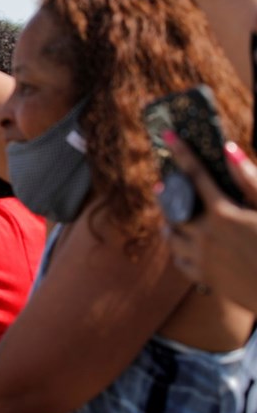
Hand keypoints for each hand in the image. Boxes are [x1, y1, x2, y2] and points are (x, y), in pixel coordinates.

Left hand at [164, 137, 256, 304]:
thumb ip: (250, 181)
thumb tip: (228, 150)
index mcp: (223, 213)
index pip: (195, 174)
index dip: (181, 152)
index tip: (168, 135)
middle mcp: (205, 235)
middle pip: (173, 207)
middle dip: (166, 193)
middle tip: (163, 185)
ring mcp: (201, 258)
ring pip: (171, 236)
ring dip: (169, 221)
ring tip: (172, 214)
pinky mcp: (203, 278)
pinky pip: (179, 260)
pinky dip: (178, 248)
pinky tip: (184, 244)